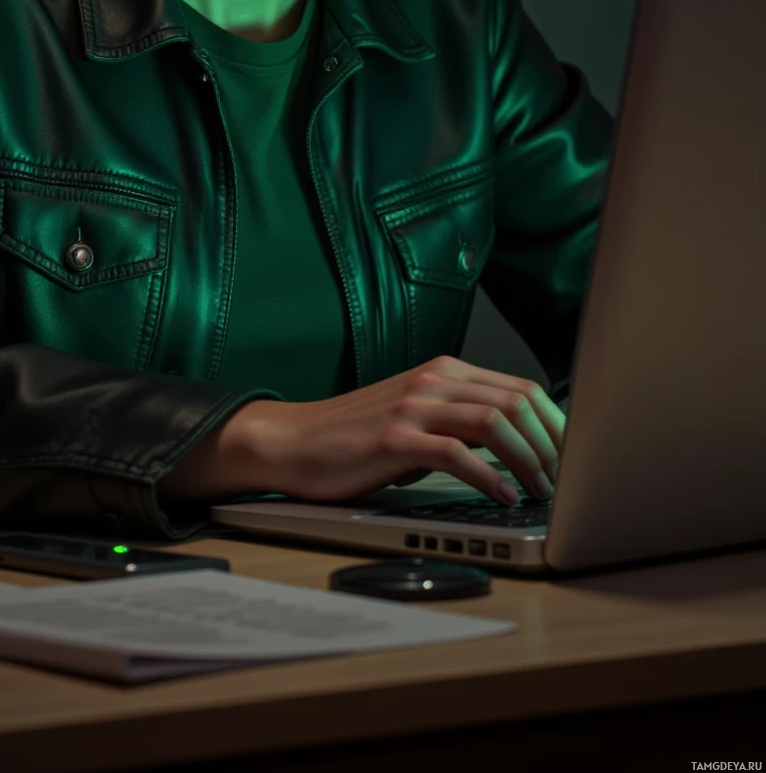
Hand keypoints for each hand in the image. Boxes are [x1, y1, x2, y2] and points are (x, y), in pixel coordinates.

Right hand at [263, 355, 563, 505]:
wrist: (293, 443)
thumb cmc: (356, 438)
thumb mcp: (418, 420)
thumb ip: (460, 423)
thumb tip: (521, 449)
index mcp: (443, 372)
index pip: (521, 388)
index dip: (557, 424)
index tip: (575, 458)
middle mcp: (433, 380)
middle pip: (516, 401)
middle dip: (552, 444)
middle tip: (567, 481)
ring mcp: (413, 407)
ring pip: (494, 421)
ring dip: (528, 459)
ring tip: (541, 490)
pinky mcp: (394, 439)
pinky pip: (456, 452)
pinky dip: (489, 476)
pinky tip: (503, 495)